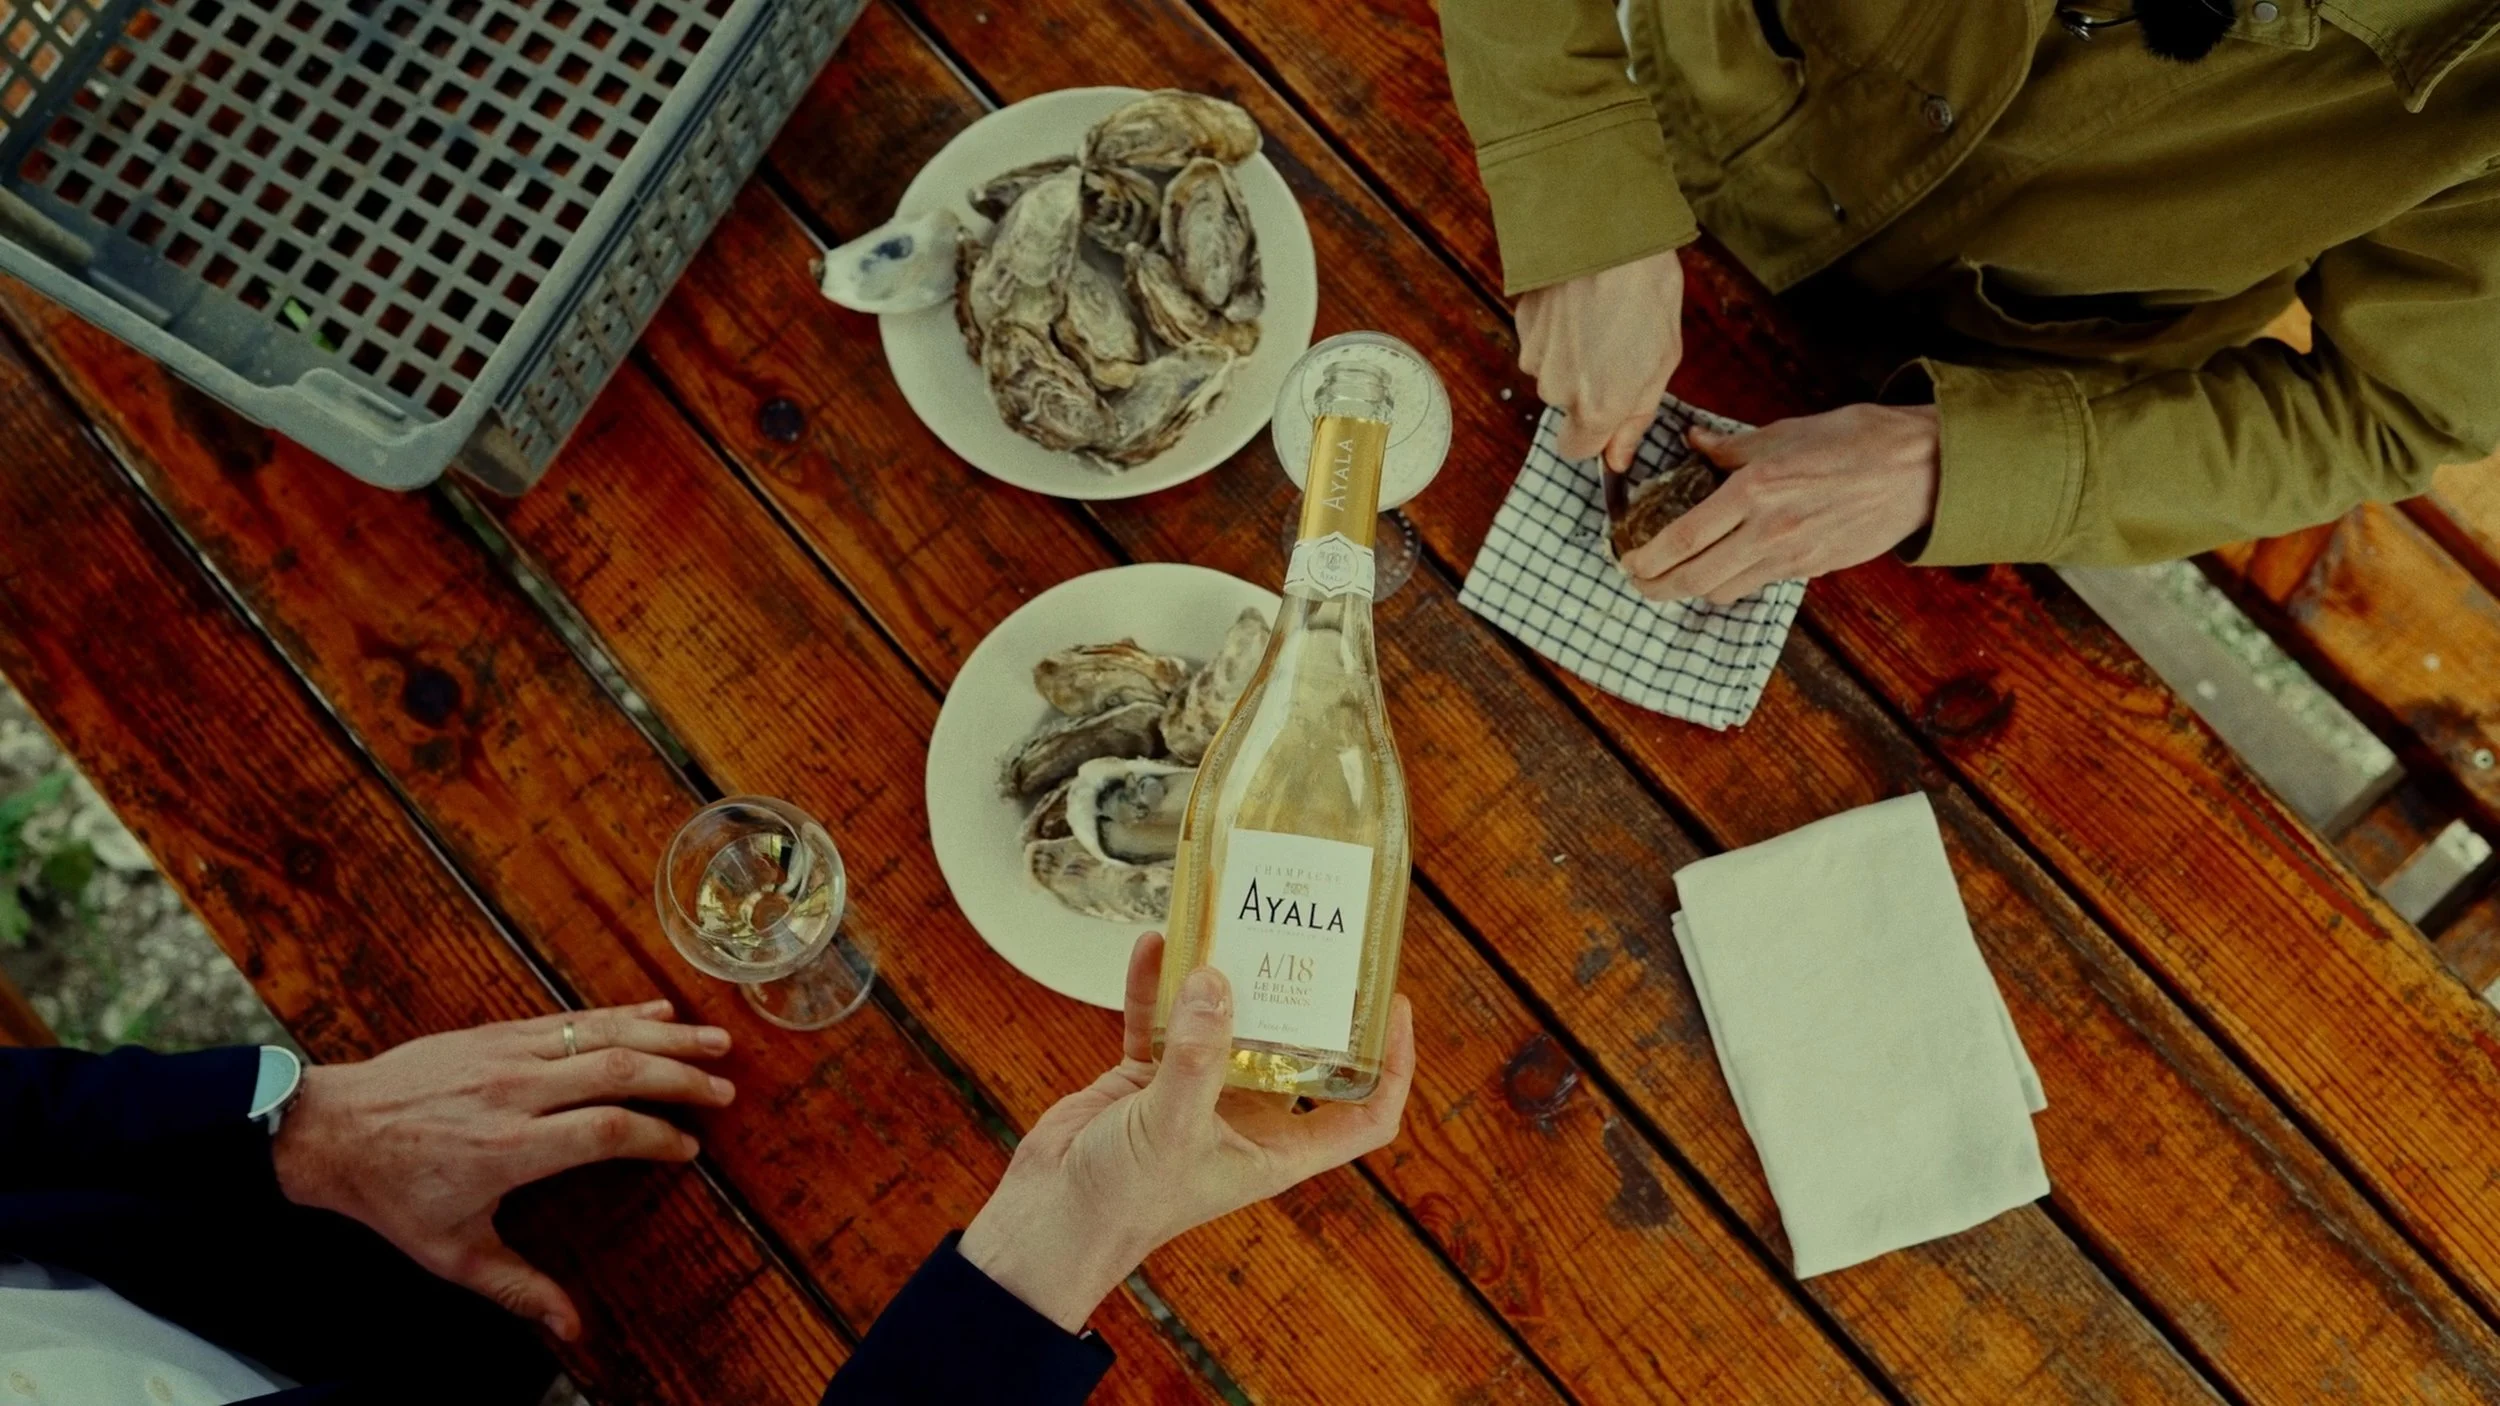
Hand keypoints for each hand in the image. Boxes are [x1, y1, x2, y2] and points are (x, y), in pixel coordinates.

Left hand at [271, 1002, 735, 1341]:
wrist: (331, 1130)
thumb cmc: (392, 1195)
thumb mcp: (451, 1253)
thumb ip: (518, 1287)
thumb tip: (571, 1329)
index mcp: (510, 1148)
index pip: (607, 1131)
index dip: (657, 1136)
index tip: (688, 1148)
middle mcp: (515, 1092)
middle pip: (618, 1071)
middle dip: (681, 1076)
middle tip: (725, 1090)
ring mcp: (506, 1054)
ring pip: (601, 1033)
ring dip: (666, 1035)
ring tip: (717, 1039)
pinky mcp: (495, 1032)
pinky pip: (569, 1017)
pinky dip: (620, 1013)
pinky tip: (658, 1013)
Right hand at [959, 934, 1415, 1330]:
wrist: (1047, 1220)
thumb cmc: (1123, 1202)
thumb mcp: (1173, 1127)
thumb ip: (1197, 1055)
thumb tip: (1217, 981)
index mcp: (1277, 1149)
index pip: (1364, 1115)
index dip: (1392, 1066)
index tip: (1393, 1007)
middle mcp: (1247, 1119)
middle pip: (1295, 1051)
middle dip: (1300, 998)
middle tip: (1306, 939)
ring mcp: (1197, 1095)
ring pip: (1227, 1024)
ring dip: (1226, 980)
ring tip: (1232, 924)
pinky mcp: (1147, 1078)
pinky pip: (1162, 1020)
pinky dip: (1158, 985)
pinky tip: (1155, 945)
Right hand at [1518, 249, 1685, 471]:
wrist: (1609, 233)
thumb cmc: (1648, 293)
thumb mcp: (1663, 362)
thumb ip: (1636, 419)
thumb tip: (1616, 460)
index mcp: (1597, 407)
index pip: (1577, 450)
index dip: (1596, 434)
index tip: (1612, 410)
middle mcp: (1557, 390)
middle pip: (1566, 406)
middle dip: (1588, 386)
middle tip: (1619, 345)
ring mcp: (1534, 357)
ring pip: (1551, 372)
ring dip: (1572, 355)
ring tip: (1600, 317)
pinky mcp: (1522, 326)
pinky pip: (1539, 343)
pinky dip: (1556, 330)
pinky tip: (1579, 303)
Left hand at [1622, 403, 1940, 604]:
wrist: (1920, 468)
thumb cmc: (1855, 439)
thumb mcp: (1784, 431)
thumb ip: (1730, 446)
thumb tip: (1691, 442)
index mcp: (1754, 489)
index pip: (1682, 537)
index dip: (1647, 558)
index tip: (1627, 561)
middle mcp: (1769, 529)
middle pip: (1696, 579)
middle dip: (1658, 588)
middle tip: (1640, 581)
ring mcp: (1793, 555)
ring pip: (1725, 591)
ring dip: (1693, 589)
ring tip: (1675, 577)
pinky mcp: (1813, 569)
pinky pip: (1759, 585)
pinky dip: (1732, 583)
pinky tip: (1723, 569)